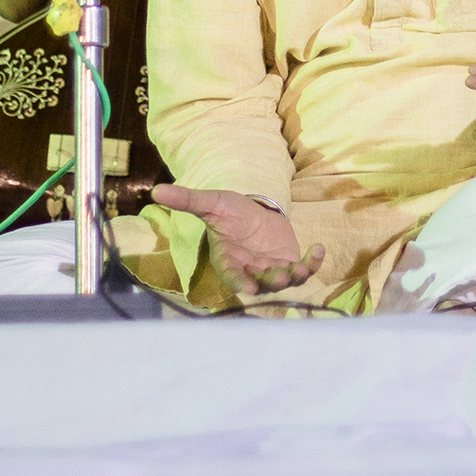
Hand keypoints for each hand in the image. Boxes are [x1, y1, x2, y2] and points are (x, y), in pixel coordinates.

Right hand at [151, 183, 324, 298]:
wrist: (251, 211)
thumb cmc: (228, 211)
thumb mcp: (211, 203)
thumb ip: (188, 200)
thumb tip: (156, 189)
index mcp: (228, 261)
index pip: (232, 276)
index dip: (240, 282)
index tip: (247, 286)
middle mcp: (250, 271)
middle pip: (261, 284)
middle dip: (271, 282)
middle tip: (280, 276)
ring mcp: (271, 271)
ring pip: (284, 282)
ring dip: (294, 277)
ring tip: (302, 266)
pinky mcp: (289, 264)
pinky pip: (303, 270)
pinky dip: (313, 264)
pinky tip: (319, 249)